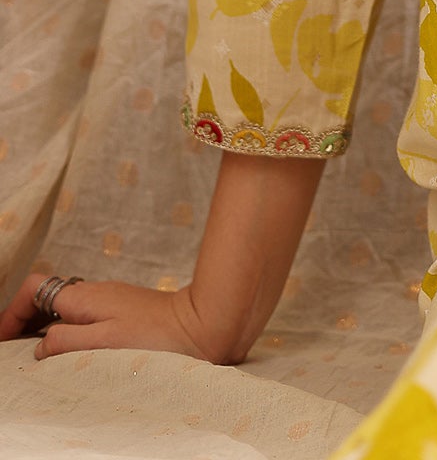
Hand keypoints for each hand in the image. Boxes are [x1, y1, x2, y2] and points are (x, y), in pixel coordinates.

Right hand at [0, 271, 224, 362]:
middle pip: (46, 298)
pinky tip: (72, 356)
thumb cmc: (157, 337)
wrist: (203, 326)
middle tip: (14, 354)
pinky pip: (84, 318)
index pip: (34, 289)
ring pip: (65, 309)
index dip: (11, 313)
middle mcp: (94, 292)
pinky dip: (68, 332)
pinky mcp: (124, 312)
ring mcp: (110, 301)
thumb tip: (37, 346)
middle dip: (24, 322)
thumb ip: (65, 341)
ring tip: (38, 361)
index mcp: (84, 296)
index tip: (3, 341)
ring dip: (46, 329)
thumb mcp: (103, 344)